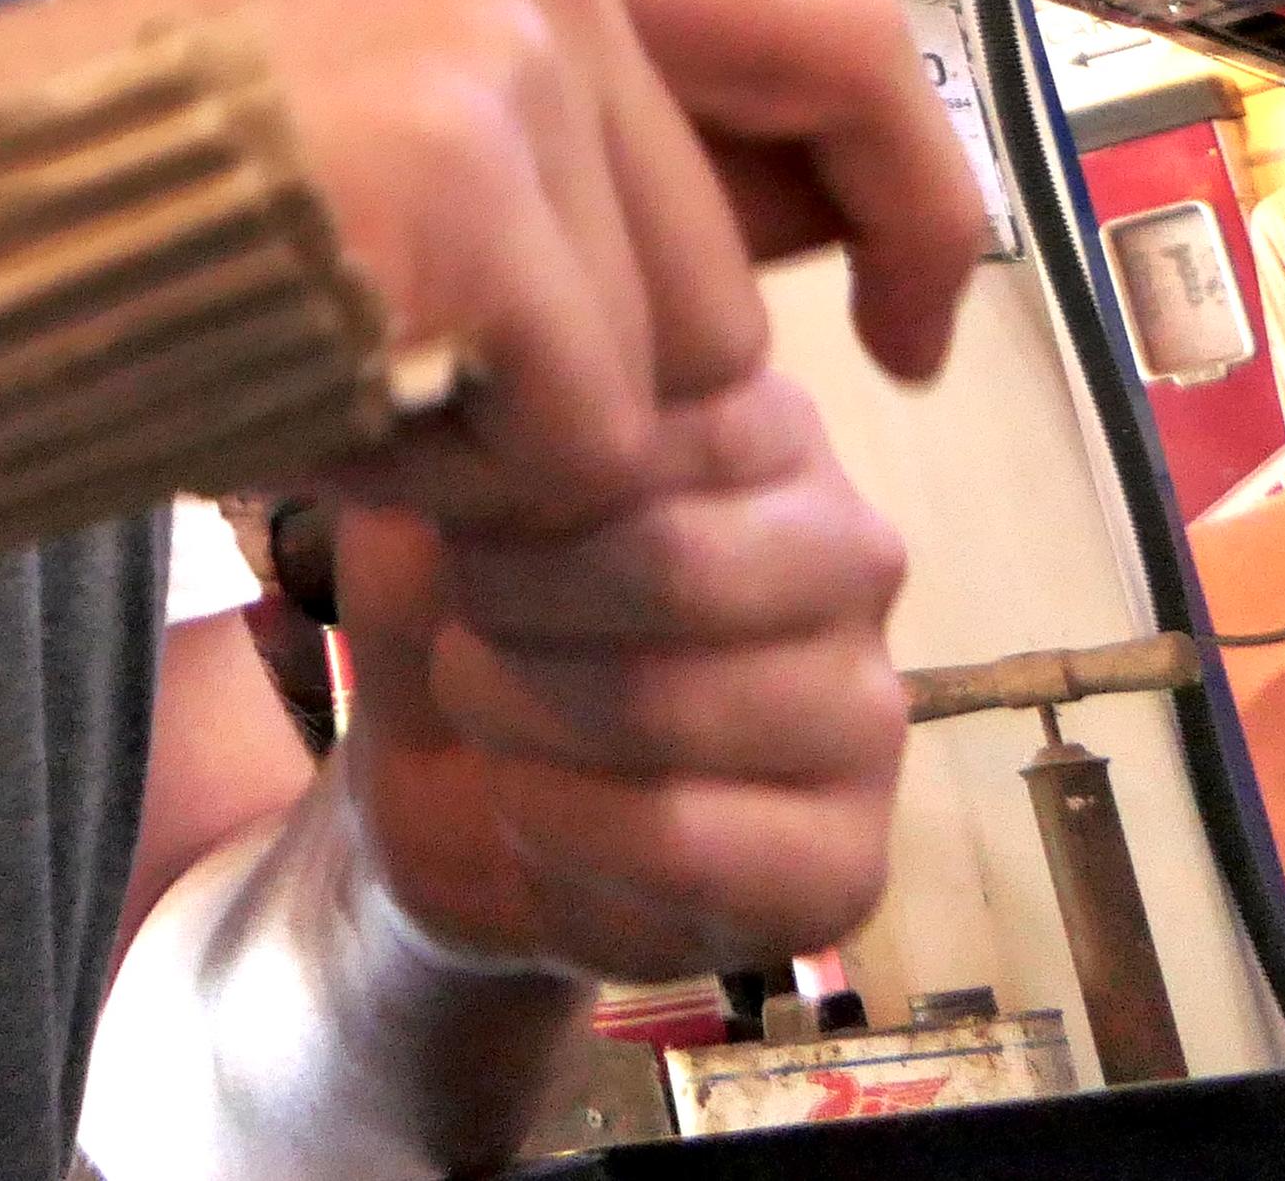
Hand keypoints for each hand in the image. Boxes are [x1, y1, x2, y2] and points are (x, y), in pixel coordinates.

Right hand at [0, 0, 979, 536]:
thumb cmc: (103, 216)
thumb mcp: (377, 127)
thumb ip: (582, 157)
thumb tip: (818, 235)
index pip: (831, 38)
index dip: (922, 197)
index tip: (922, 335)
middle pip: (727, 305)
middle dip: (586, 404)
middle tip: (380, 367)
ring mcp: (496, 73)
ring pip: (666, 392)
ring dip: (511, 452)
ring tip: (330, 364)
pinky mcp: (460, 199)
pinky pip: (577, 450)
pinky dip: (454, 489)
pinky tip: (315, 403)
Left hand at [334, 373, 910, 983]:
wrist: (462, 808)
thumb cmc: (467, 620)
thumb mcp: (420, 512)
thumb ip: (446, 459)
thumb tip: (452, 425)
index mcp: (763, 429)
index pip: (653, 424)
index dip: (511, 486)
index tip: (445, 522)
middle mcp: (848, 554)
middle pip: (676, 565)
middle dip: (512, 606)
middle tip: (454, 628)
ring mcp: (864, 712)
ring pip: (668, 708)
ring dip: (518, 720)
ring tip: (480, 711)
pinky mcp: (844, 860)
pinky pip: (681, 844)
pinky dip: (557, 829)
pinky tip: (526, 806)